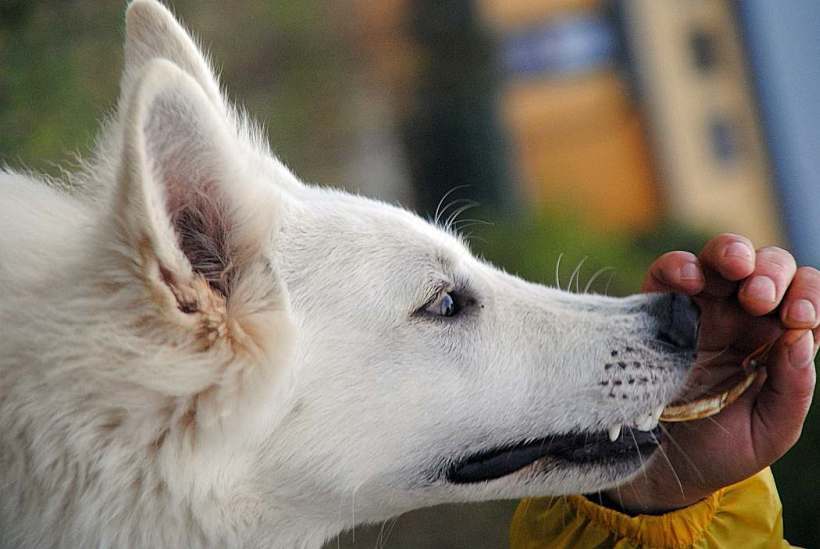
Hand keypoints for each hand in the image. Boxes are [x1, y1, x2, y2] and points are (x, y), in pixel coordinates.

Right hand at [604, 233, 818, 513]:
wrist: (663, 470)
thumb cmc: (721, 450)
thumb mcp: (773, 429)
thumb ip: (794, 386)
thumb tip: (798, 335)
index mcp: (776, 340)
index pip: (804, 297)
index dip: (809, 296)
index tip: (797, 319)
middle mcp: (740, 317)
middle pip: (768, 266)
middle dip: (773, 273)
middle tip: (760, 301)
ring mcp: (698, 310)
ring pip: (721, 258)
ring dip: (732, 253)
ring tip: (735, 270)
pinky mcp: (657, 312)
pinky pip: (667, 274)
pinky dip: (678, 266)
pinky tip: (689, 278)